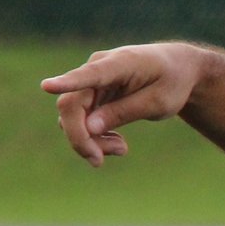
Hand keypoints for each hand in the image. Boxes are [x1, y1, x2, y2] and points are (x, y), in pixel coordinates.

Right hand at [41, 43, 207, 165]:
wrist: (178, 69)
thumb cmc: (172, 81)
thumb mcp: (158, 101)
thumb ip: (124, 112)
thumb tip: (88, 127)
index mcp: (119, 64)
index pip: (89, 75)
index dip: (67, 83)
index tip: (46, 86)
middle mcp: (97, 68)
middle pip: (71, 105)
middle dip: (80, 137)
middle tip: (98, 161)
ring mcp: (90, 82)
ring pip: (72, 117)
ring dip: (89, 140)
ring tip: (122, 149)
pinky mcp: (90, 95)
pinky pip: (81, 120)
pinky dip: (94, 137)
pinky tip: (117, 143)